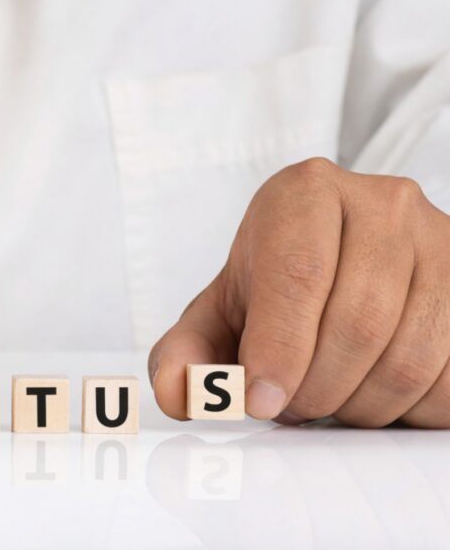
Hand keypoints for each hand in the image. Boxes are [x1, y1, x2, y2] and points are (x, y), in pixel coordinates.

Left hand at [149, 157, 449, 427]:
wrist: (340, 257)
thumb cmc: (273, 285)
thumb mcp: (219, 310)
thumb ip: (185, 352)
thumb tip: (180, 394)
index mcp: (304, 194)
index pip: (298, 275)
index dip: (279, 349)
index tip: (262, 399)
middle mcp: (381, 203)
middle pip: (357, 322)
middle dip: (316, 388)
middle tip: (290, 406)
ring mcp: (441, 238)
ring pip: (409, 355)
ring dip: (360, 404)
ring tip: (327, 398)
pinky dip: (408, 408)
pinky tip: (372, 393)